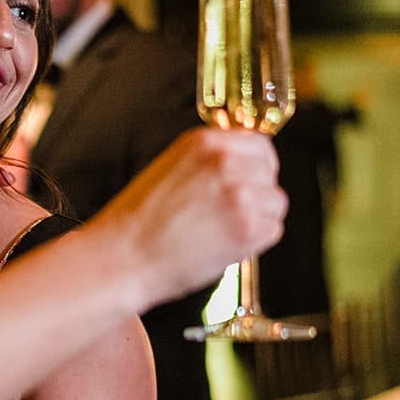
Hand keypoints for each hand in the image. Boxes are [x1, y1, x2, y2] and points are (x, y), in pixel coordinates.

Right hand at [94, 128, 285, 310]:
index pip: (260, 144)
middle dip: (257, 193)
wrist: (123, 256)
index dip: (256, 166)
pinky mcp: (247, 228)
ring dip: (257, 219)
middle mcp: (225, 162)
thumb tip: (241, 165)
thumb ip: (208, 161)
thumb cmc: (137, 222)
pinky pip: (272, 230)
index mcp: (204, 142)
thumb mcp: (171, 168)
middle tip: (229, 213)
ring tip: (221, 231)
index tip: (248, 181)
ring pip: (275, 203)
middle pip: (271, 173)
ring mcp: (240, 194)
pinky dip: (255, 242)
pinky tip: (225, 244)